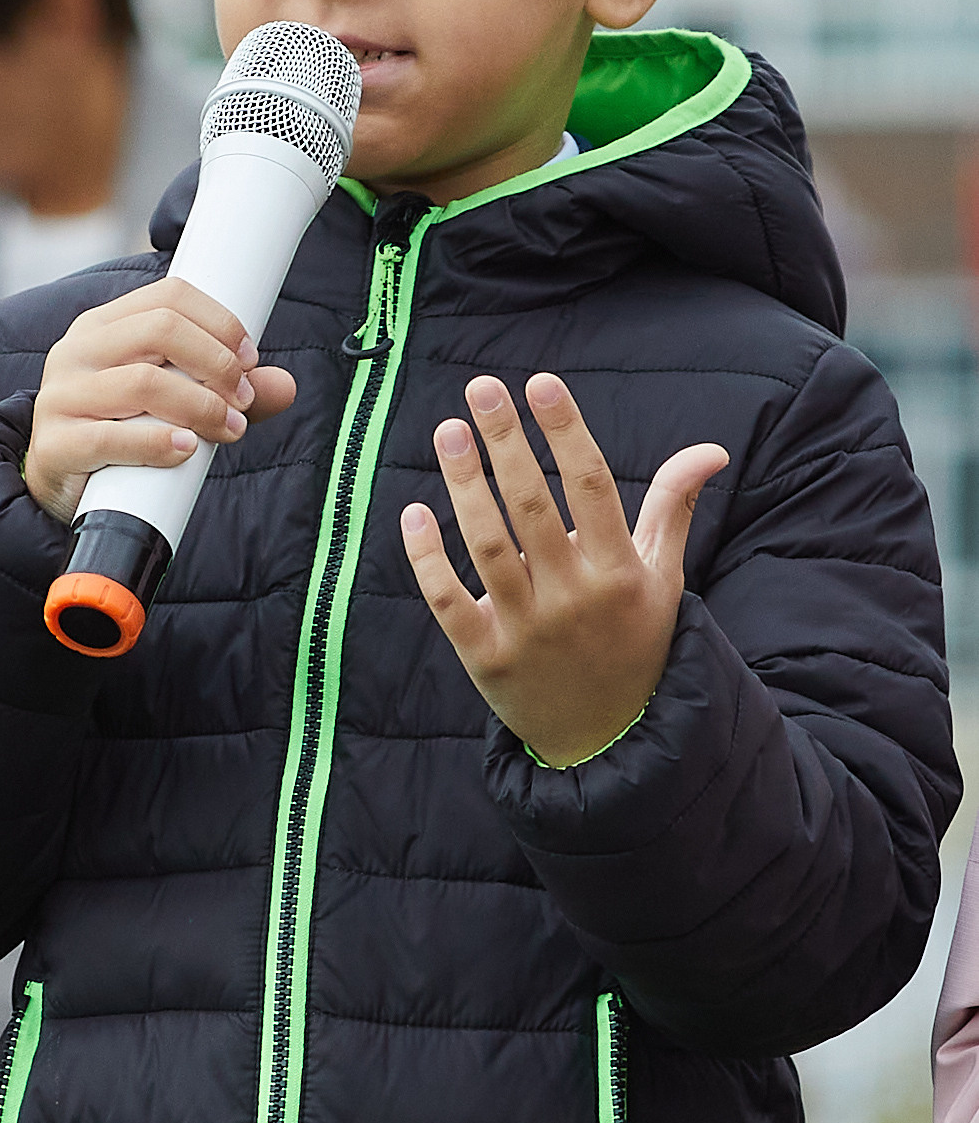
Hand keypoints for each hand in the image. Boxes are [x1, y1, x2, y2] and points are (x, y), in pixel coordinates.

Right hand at [23, 278, 297, 526]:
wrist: (59, 487)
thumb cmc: (120, 432)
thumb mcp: (173, 403)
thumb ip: (225, 391)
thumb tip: (285, 386)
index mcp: (103, 327)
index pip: (169, 296)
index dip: (219, 321)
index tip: (250, 358)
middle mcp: (76, 351)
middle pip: (160, 330)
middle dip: (217, 363)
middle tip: (243, 398)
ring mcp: (61, 397)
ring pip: (143, 383)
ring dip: (201, 406)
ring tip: (229, 429)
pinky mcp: (55, 445)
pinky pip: (112, 438)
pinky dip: (158, 443)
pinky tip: (186, 450)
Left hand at [401, 371, 726, 768]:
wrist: (609, 738)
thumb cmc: (634, 641)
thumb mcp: (662, 578)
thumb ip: (673, 507)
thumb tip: (709, 449)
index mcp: (620, 572)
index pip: (591, 486)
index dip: (566, 431)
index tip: (541, 383)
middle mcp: (574, 597)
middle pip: (533, 506)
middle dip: (507, 443)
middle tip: (482, 389)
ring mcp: (527, 629)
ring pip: (488, 545)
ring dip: (464, 485)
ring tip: (449, 431)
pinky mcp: (486, 658)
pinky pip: (448, 601)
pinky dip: (428, 559)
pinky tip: (413, 513)